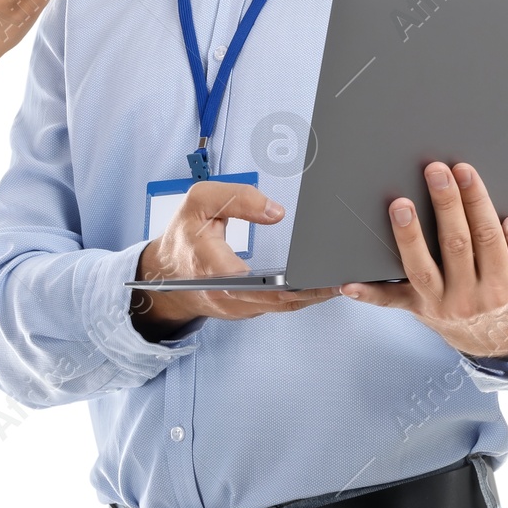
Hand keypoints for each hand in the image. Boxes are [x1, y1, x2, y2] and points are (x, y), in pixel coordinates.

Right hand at [131, 181, 340, 340]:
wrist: (164, 271)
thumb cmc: (183, 234)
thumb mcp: (199, 201)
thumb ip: (237, 198)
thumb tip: (276, 212)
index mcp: (214, 266)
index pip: (258, 282)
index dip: (292, 284)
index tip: (318, 273)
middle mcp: (226, 294)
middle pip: (279, 300)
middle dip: (313, 291)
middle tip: (343, 277)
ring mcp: (235, 306)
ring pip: (280, 306)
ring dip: (310, 297)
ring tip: (338, 281)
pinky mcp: (243, 309)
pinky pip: (275, 306)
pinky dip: (298, 298)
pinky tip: (316, 285)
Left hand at [340, 162, 507, 359]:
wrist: (499, 338)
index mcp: (505, 286)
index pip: (492, 239)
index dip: (480, 206)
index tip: (468, 174)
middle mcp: (471, 297)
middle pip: (456, 245)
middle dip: (446, 204)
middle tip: (437, 170)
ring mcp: (440, 304)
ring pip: (421, 268)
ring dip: (409, 235)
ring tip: (399, 204)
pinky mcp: (416, 307)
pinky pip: (391, 301)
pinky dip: (370, 293)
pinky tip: (348, 283)